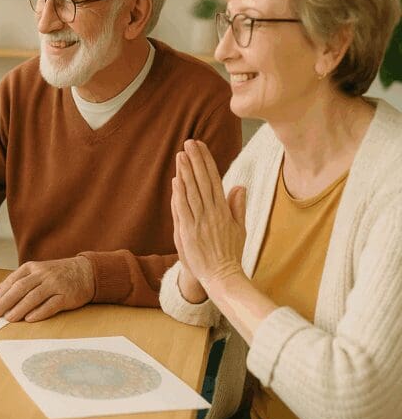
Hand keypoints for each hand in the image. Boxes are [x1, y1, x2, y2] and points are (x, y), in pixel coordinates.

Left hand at [0, 257, 94, 321]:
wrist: (86, 271)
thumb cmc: (58, 273)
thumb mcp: (37, 270)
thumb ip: (18, 279)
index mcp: (32, 267)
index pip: (12, 281)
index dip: (1, 295)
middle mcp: (42, 274)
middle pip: (20, 288)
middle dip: (5, 302)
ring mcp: (55, 284)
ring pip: (34, 296)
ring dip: (20, 308)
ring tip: (9, 318)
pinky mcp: (66, 295)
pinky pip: (51, 304)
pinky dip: (40, 312)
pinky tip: (30, 319)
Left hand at [171, 139, 246, 290]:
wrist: (221, 276)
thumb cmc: (229, 253)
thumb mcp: (239, 228)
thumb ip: (237, 206)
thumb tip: (240, 185)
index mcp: (224, 210)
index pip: (214, 180)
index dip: (207, 162)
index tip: (201, 147)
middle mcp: (213, 213)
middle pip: (203, 182)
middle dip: (196, 160)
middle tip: (189, 142)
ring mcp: (201, 222)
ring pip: (193, 193)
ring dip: (187, 172)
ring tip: (182, 155)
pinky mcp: (189, 232)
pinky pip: (184, 210)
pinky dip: (180, 195)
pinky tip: (177, 181)